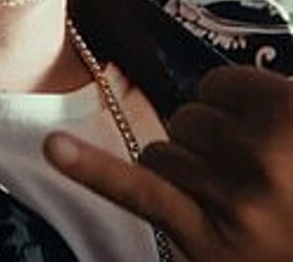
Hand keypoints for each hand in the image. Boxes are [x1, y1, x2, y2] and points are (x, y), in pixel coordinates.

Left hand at [44, 66, 292, 260]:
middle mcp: (262, 153)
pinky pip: (139, 192)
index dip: (226, 108)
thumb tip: (218, 90)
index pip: (217, 84)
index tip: (252, 134)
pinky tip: (56, 149)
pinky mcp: (207, 241)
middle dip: (205, 145)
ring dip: (183, 175)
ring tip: (236, 208)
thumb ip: (270, 102)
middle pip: (187, 119)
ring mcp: (233, 199)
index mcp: (290, 114)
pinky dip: (93, 171)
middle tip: (253, 182)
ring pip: (161, 153)